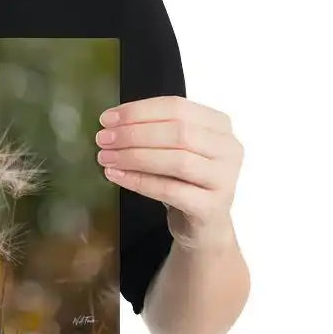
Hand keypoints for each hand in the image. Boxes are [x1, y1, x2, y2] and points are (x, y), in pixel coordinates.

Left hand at [95, 95, 243, 248]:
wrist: (204, 226)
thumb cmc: (184, 182)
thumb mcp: (172, 150)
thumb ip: (152, 132)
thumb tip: (110, 123)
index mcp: (219, 125)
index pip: (176, 107)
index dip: (138, 111)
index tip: (107, 119)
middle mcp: (228, 148)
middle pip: (178, 132)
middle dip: (134, 133)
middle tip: (103, 139)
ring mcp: (224, 178)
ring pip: (176, 160)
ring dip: (135, 156)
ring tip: (105, 158)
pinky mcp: (212, 206)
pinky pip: (170, 190)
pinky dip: (139, 181)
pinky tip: (116, 176)